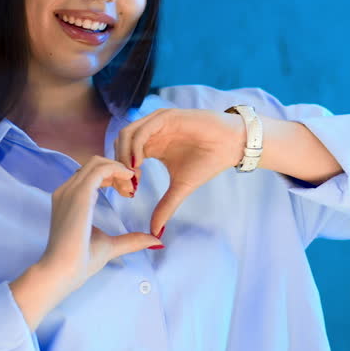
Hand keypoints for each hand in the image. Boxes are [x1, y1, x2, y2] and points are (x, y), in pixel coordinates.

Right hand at [37, 155, 163, 295]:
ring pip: (97, 162)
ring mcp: (71, 190)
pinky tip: (129, 180)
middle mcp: (67, 190)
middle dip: (117, 170)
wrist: (62, 271)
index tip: (128, 191)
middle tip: (132, 188)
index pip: (90, 175)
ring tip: (131, 187)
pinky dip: (117, 169)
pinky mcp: (79, 194)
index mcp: (69, 199)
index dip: (112, 176)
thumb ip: (130, 240)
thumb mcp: (110, 246)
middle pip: (95, 164)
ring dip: (119, 169)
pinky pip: (100, 169)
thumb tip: (156, 241)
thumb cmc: (80, 261)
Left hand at [114, 108, 245, 236]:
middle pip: (120, 144)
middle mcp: (151, 132)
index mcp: (151, 146)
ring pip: (127, 134)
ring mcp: (157, 123)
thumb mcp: (181, 187)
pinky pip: (143, 129)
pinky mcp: (167, 117)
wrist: (231, 146)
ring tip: (132, 177)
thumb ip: (166, 206)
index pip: (124, 156)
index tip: (130, 194)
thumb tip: (155, 233)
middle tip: (129, 187)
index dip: (121, 175)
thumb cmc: (207, 162)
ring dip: (124, 155)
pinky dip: (136, 145)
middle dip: (118, 166)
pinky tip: (138, 163)